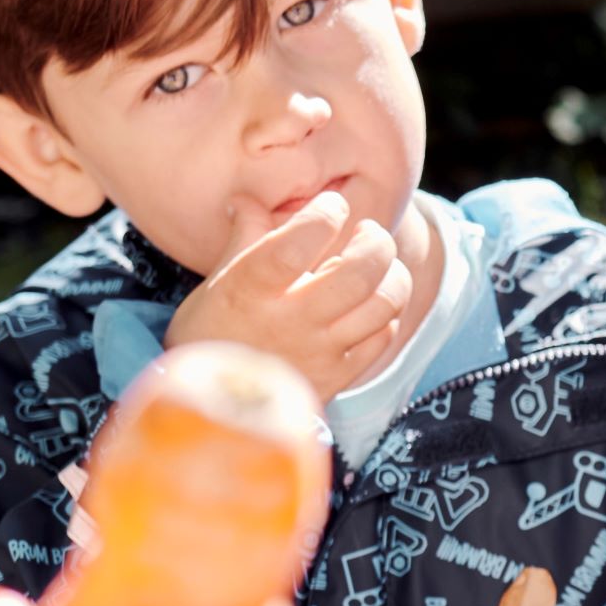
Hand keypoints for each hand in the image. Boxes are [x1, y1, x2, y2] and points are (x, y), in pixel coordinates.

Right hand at [165, 190, 411, 403]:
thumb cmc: (213, 333)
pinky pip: (383, 336)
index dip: (323, 216)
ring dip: (393, 275)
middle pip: (359, 273)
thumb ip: (243, 235)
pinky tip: (373, 302)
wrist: (213, 408)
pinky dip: (387, 312)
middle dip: (376, 242)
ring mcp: (318, 352)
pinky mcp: (339, 376)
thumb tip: (247, 198)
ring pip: (383, 304)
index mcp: (250, 290)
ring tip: (382, 265)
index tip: (331, 205)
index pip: (295, 245)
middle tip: (370, 233)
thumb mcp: (217, 281)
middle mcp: (288, 321)